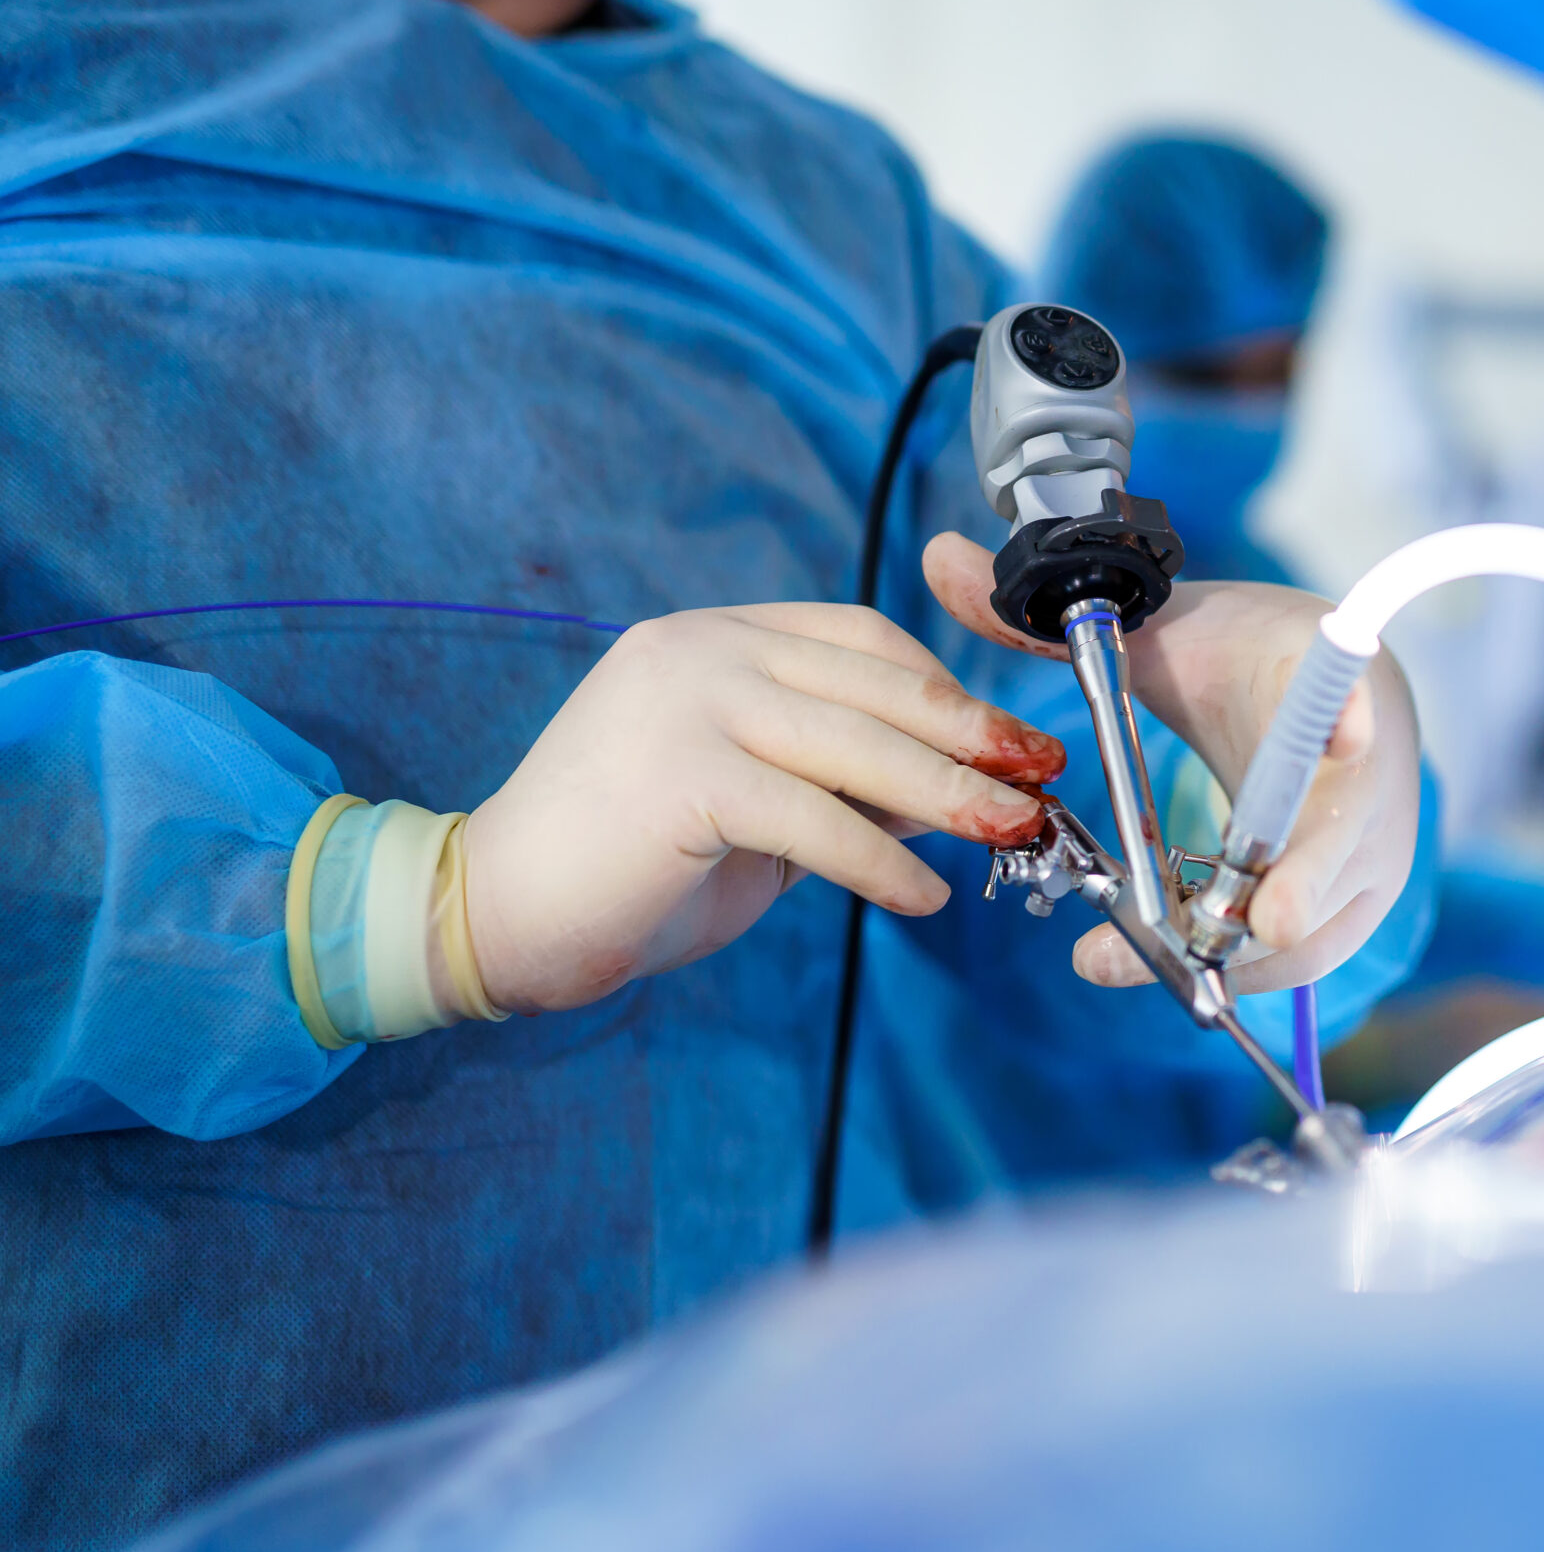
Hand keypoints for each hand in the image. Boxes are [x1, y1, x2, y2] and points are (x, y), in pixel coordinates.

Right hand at [464, 604, 1064, 1012]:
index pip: (861, 638)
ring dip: (952, 796)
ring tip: (1010, 835)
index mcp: (717, 638)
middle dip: (973, 735)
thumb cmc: (632, 866)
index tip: (1010, 739)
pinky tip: (922, 899)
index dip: (947, 686)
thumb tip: (957, 789)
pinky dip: (882, 864)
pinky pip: (816, 819)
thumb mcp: (758, 806)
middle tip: (1040, 780)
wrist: (496, 914)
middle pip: (875, 684)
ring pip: (859, 746)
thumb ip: (842, 780)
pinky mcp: (682, 777)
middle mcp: (701, 650)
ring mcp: (687, 704)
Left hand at [923, 533, 1421, 994]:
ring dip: (1220, 955)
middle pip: (1333, 862)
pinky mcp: (1354, 908)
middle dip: (1267, 903)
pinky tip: (1146, 959)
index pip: (1349, 725)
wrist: (1344, 694)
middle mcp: (1372, 788)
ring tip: (1108, 957)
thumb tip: (939, 560)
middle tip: (1178, 933)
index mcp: (1337, 697)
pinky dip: (1223, 965)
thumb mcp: (1166, 631)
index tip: (1323, 788)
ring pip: (1311, 932)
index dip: (1340, 752)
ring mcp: (1373, 859)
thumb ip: (1055, 618)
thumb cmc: (1256, 661)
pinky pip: (1295, 958)